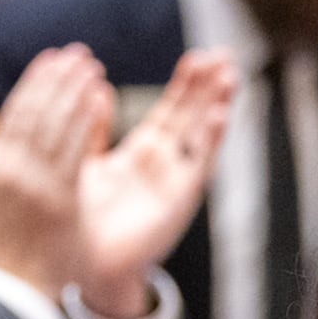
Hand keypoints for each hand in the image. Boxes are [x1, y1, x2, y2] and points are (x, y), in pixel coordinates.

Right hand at [0, 47, 108, 294]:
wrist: (18, 287)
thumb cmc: (2, 241)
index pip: (15, 112)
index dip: (35, 81)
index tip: (52, 58)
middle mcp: (11, 170)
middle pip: (37, 111)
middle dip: (59, 78)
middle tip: (79, 54)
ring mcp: (36, 184)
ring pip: (56, 125)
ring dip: (74, 91)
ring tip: (91, 67)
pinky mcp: (61, 199)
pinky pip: (75, 150)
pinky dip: (85, 119)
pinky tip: (97, 98)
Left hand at [77, 49, 235, 313]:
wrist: (88, 263)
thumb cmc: (87, 218)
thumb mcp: (89, 163)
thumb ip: (95, 128)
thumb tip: (97, 87)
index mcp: (145, 153)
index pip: (172, 111)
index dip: (187, 85)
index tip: (199, 58)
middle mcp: (166, 165)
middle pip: (194, 118)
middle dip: (209, 88)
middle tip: (225, 55)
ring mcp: (176, 182)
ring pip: (201, 136)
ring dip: (217, 106)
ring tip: (230, 77)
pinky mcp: (179, 200)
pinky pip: (198, 165)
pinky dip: (209, 140)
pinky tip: (218, 115)